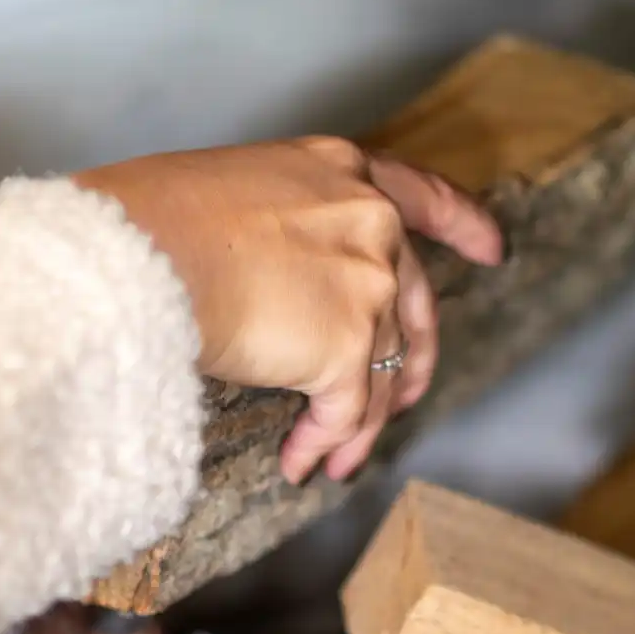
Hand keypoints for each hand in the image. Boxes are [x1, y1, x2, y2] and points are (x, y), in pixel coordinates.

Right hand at [75, 137, 500, 483]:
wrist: (140, 254)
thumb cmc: (149, 223)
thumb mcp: (229, 193)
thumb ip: (276, 232)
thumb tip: (264, 286)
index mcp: (337, 171)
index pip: (421, 194)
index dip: (463, 224)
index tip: (494, 249)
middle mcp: (368, 223)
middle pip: (413, 303)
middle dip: (413, 361)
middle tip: (407, 396)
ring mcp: (365, 286)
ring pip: (379, 373)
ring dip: (352, 425)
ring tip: (328, 459)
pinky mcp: (347, 349)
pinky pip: (345, 413)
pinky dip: (323, 444)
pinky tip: (300, 462)